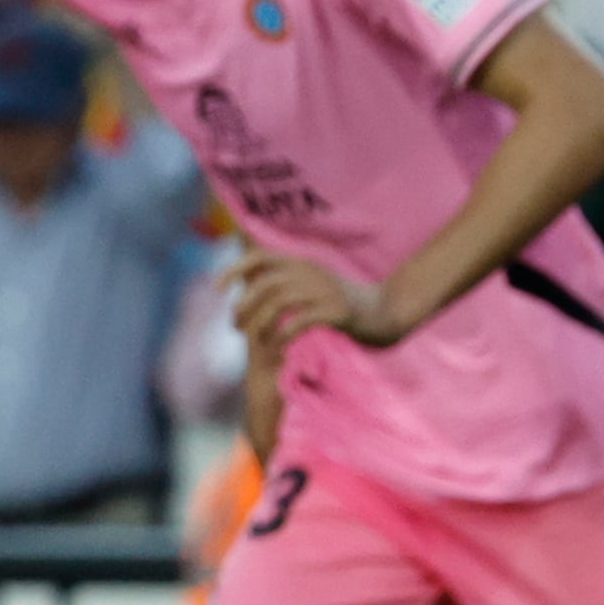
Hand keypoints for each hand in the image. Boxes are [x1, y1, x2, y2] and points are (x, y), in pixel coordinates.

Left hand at [230, 246, 400, 353]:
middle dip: (244, 304)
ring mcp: (325, 290)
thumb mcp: (312, 283)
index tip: (217, 287)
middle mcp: (312, 272)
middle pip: (266, 283)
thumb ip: (285, 281)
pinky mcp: (338, 311)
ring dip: (260, 322)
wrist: (386, 311)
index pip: (261, 257)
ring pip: (280, 301)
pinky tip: (277, 347)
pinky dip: (283, 334)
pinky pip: (300, 321)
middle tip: (235, 326)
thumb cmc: (343, 302)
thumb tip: (248, 282)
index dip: (235, 268)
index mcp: (302, 263)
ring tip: (254, 338)